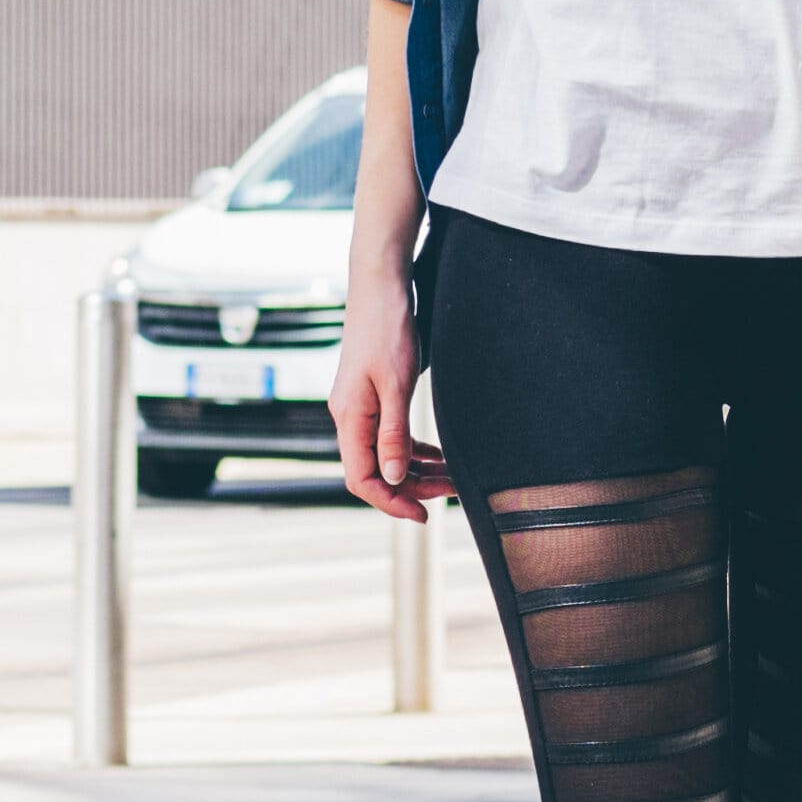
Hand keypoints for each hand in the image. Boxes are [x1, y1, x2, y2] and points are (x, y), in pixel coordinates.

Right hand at [328, 259, 438, 517]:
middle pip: (375, 471)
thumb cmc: (388, 329)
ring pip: (385, 454)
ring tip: (452, 478)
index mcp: (349, 418)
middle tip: (452, 493)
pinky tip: (438, 455)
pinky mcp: (372, 395)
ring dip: (417, 470)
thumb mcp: (397, 384)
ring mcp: (360, 407)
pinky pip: (390, 435)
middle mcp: (349, 417)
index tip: (423, 515)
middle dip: (412, 487)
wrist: (381, 286)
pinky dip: (414, 449)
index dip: (391, 502)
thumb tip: (391, 479)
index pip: (361, 479)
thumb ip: (393, 434)